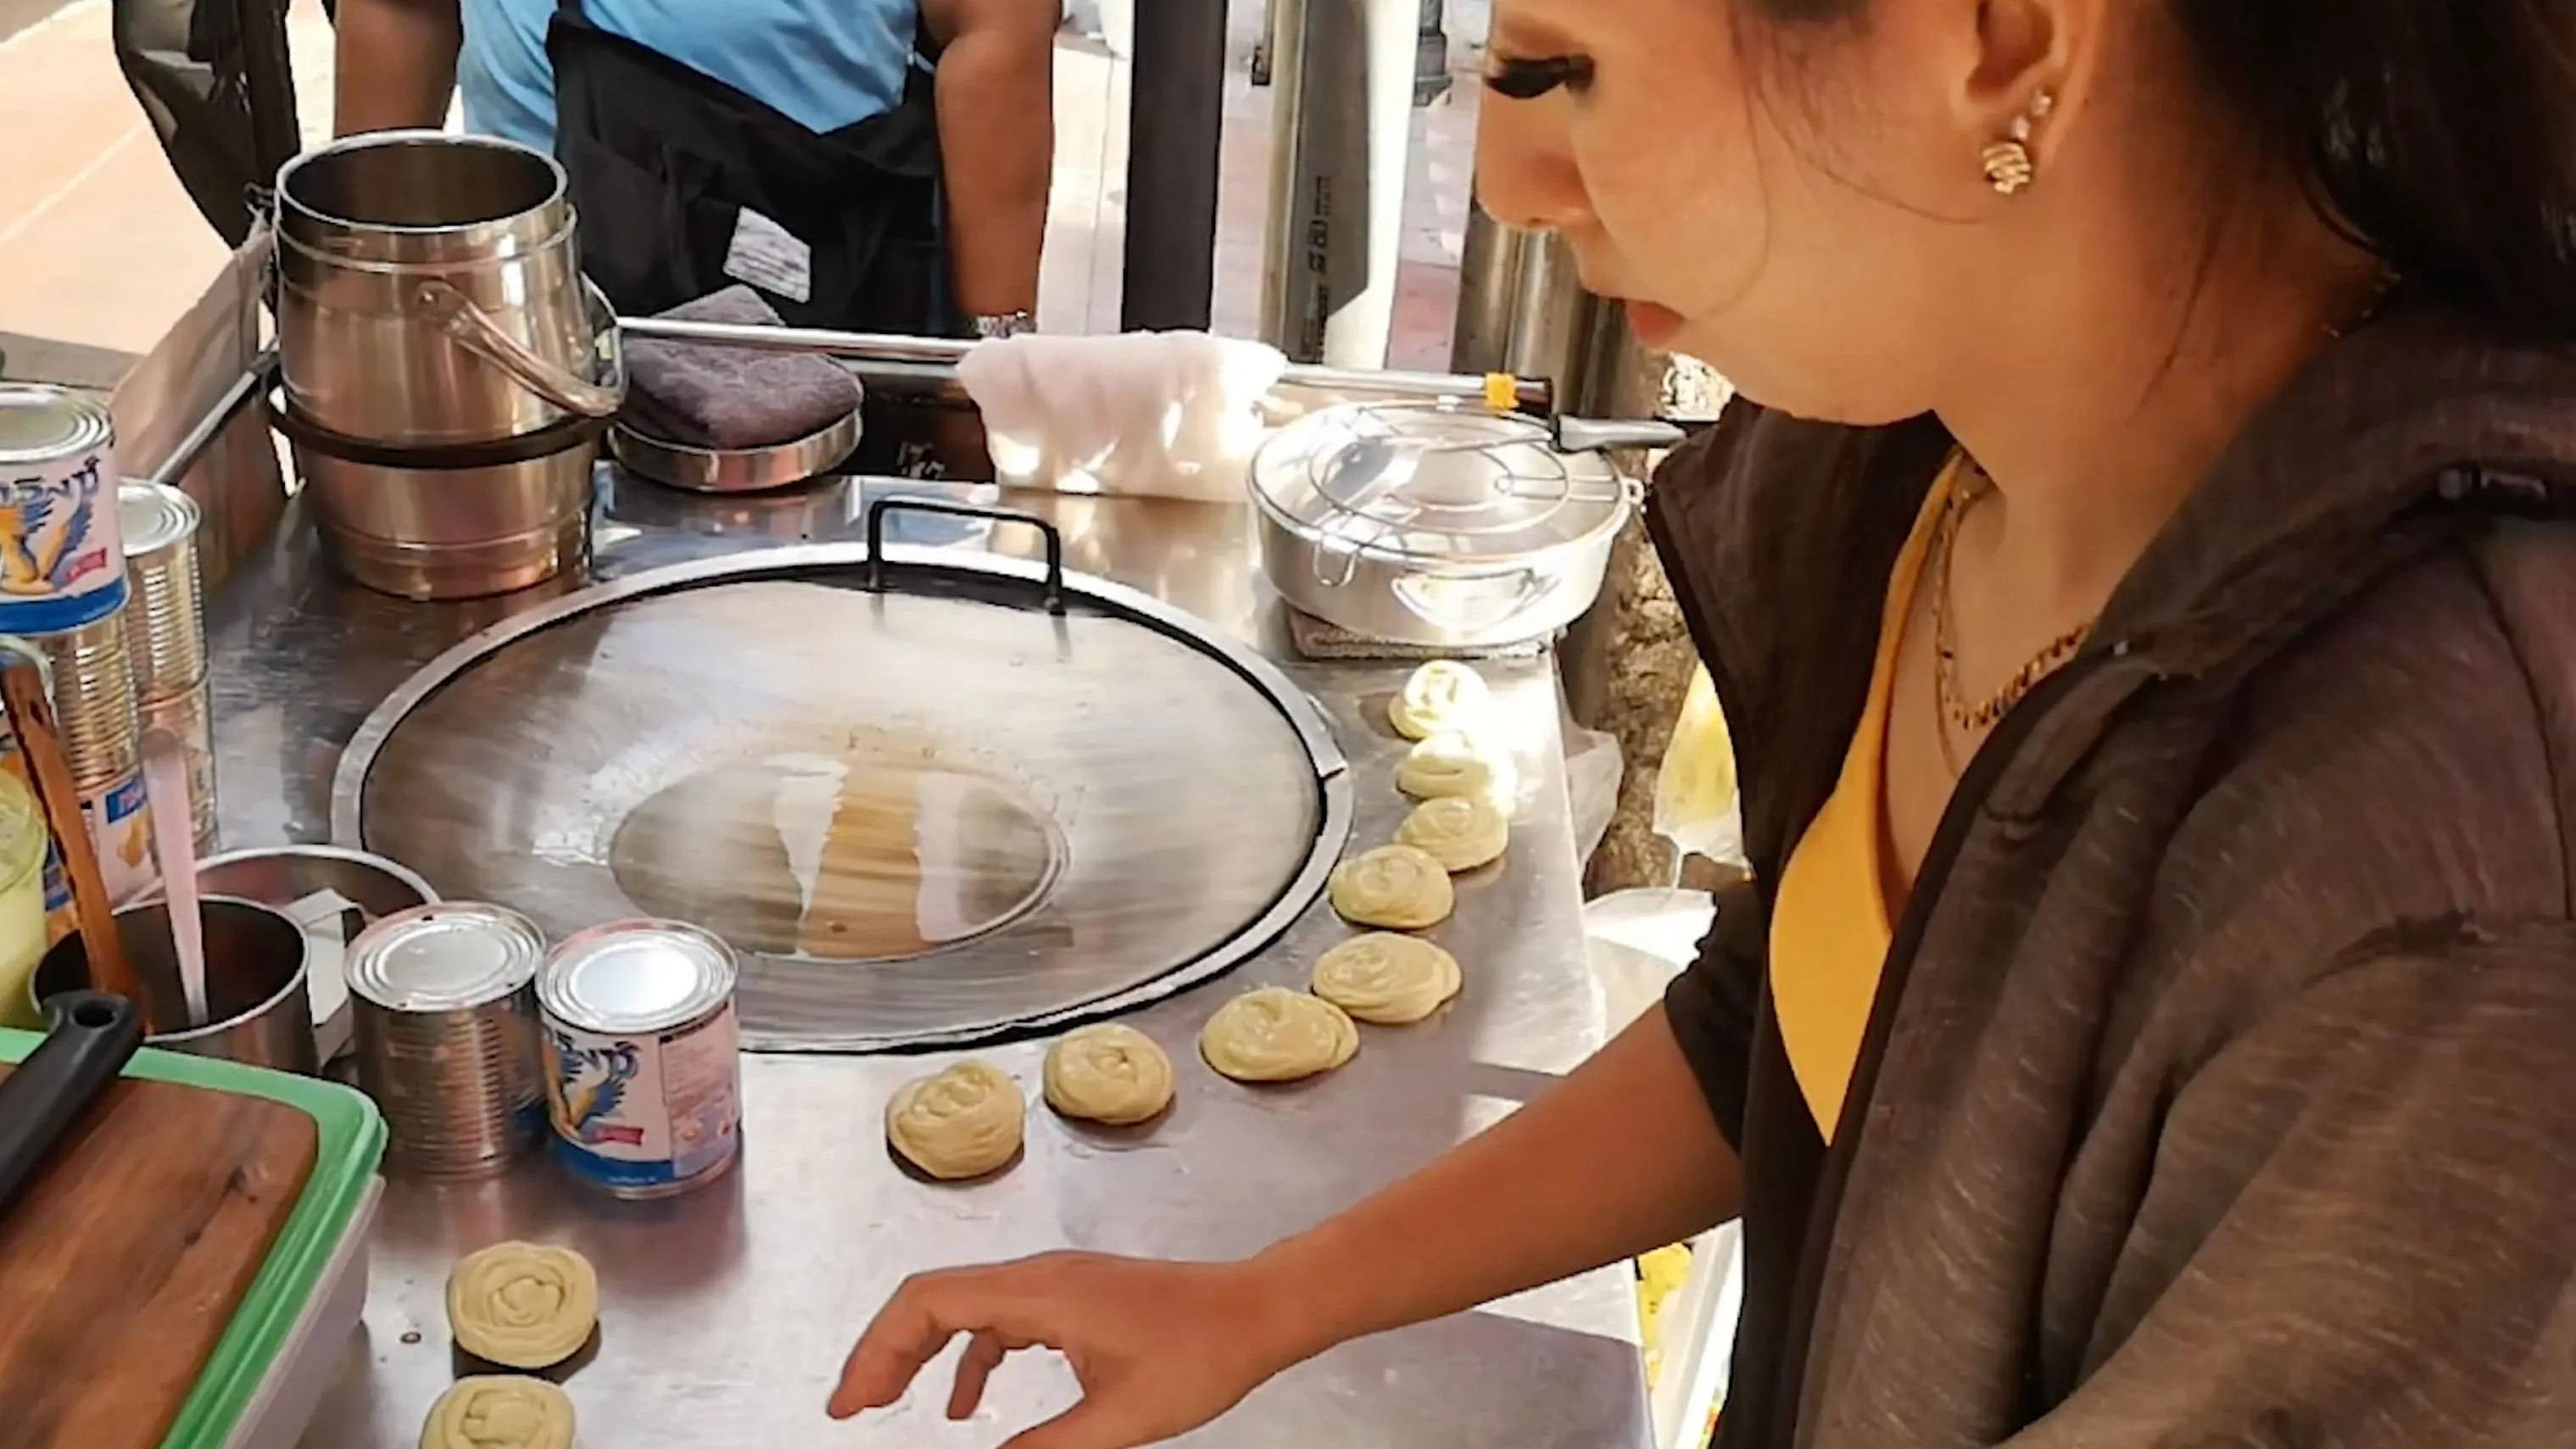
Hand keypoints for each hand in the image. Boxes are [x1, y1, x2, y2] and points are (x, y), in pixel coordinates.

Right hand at [828, 1251, 1312, 1448]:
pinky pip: (999, 1319)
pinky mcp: (1074, 1300)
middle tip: (854, 1407)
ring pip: (962, 1307)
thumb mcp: (1117, 1419)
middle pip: (933, 1299)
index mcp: (1037, 1292)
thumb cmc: (1200, 1352)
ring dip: (921, 1352)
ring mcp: (1056, 1284)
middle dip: (886, 1351)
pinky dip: (969, 1356)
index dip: (877, 1350)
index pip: (927, 1303)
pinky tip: (968, 1405)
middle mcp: (1037, 1276)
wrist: (1258, 1313)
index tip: (851, 1403)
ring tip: (889, 1402)